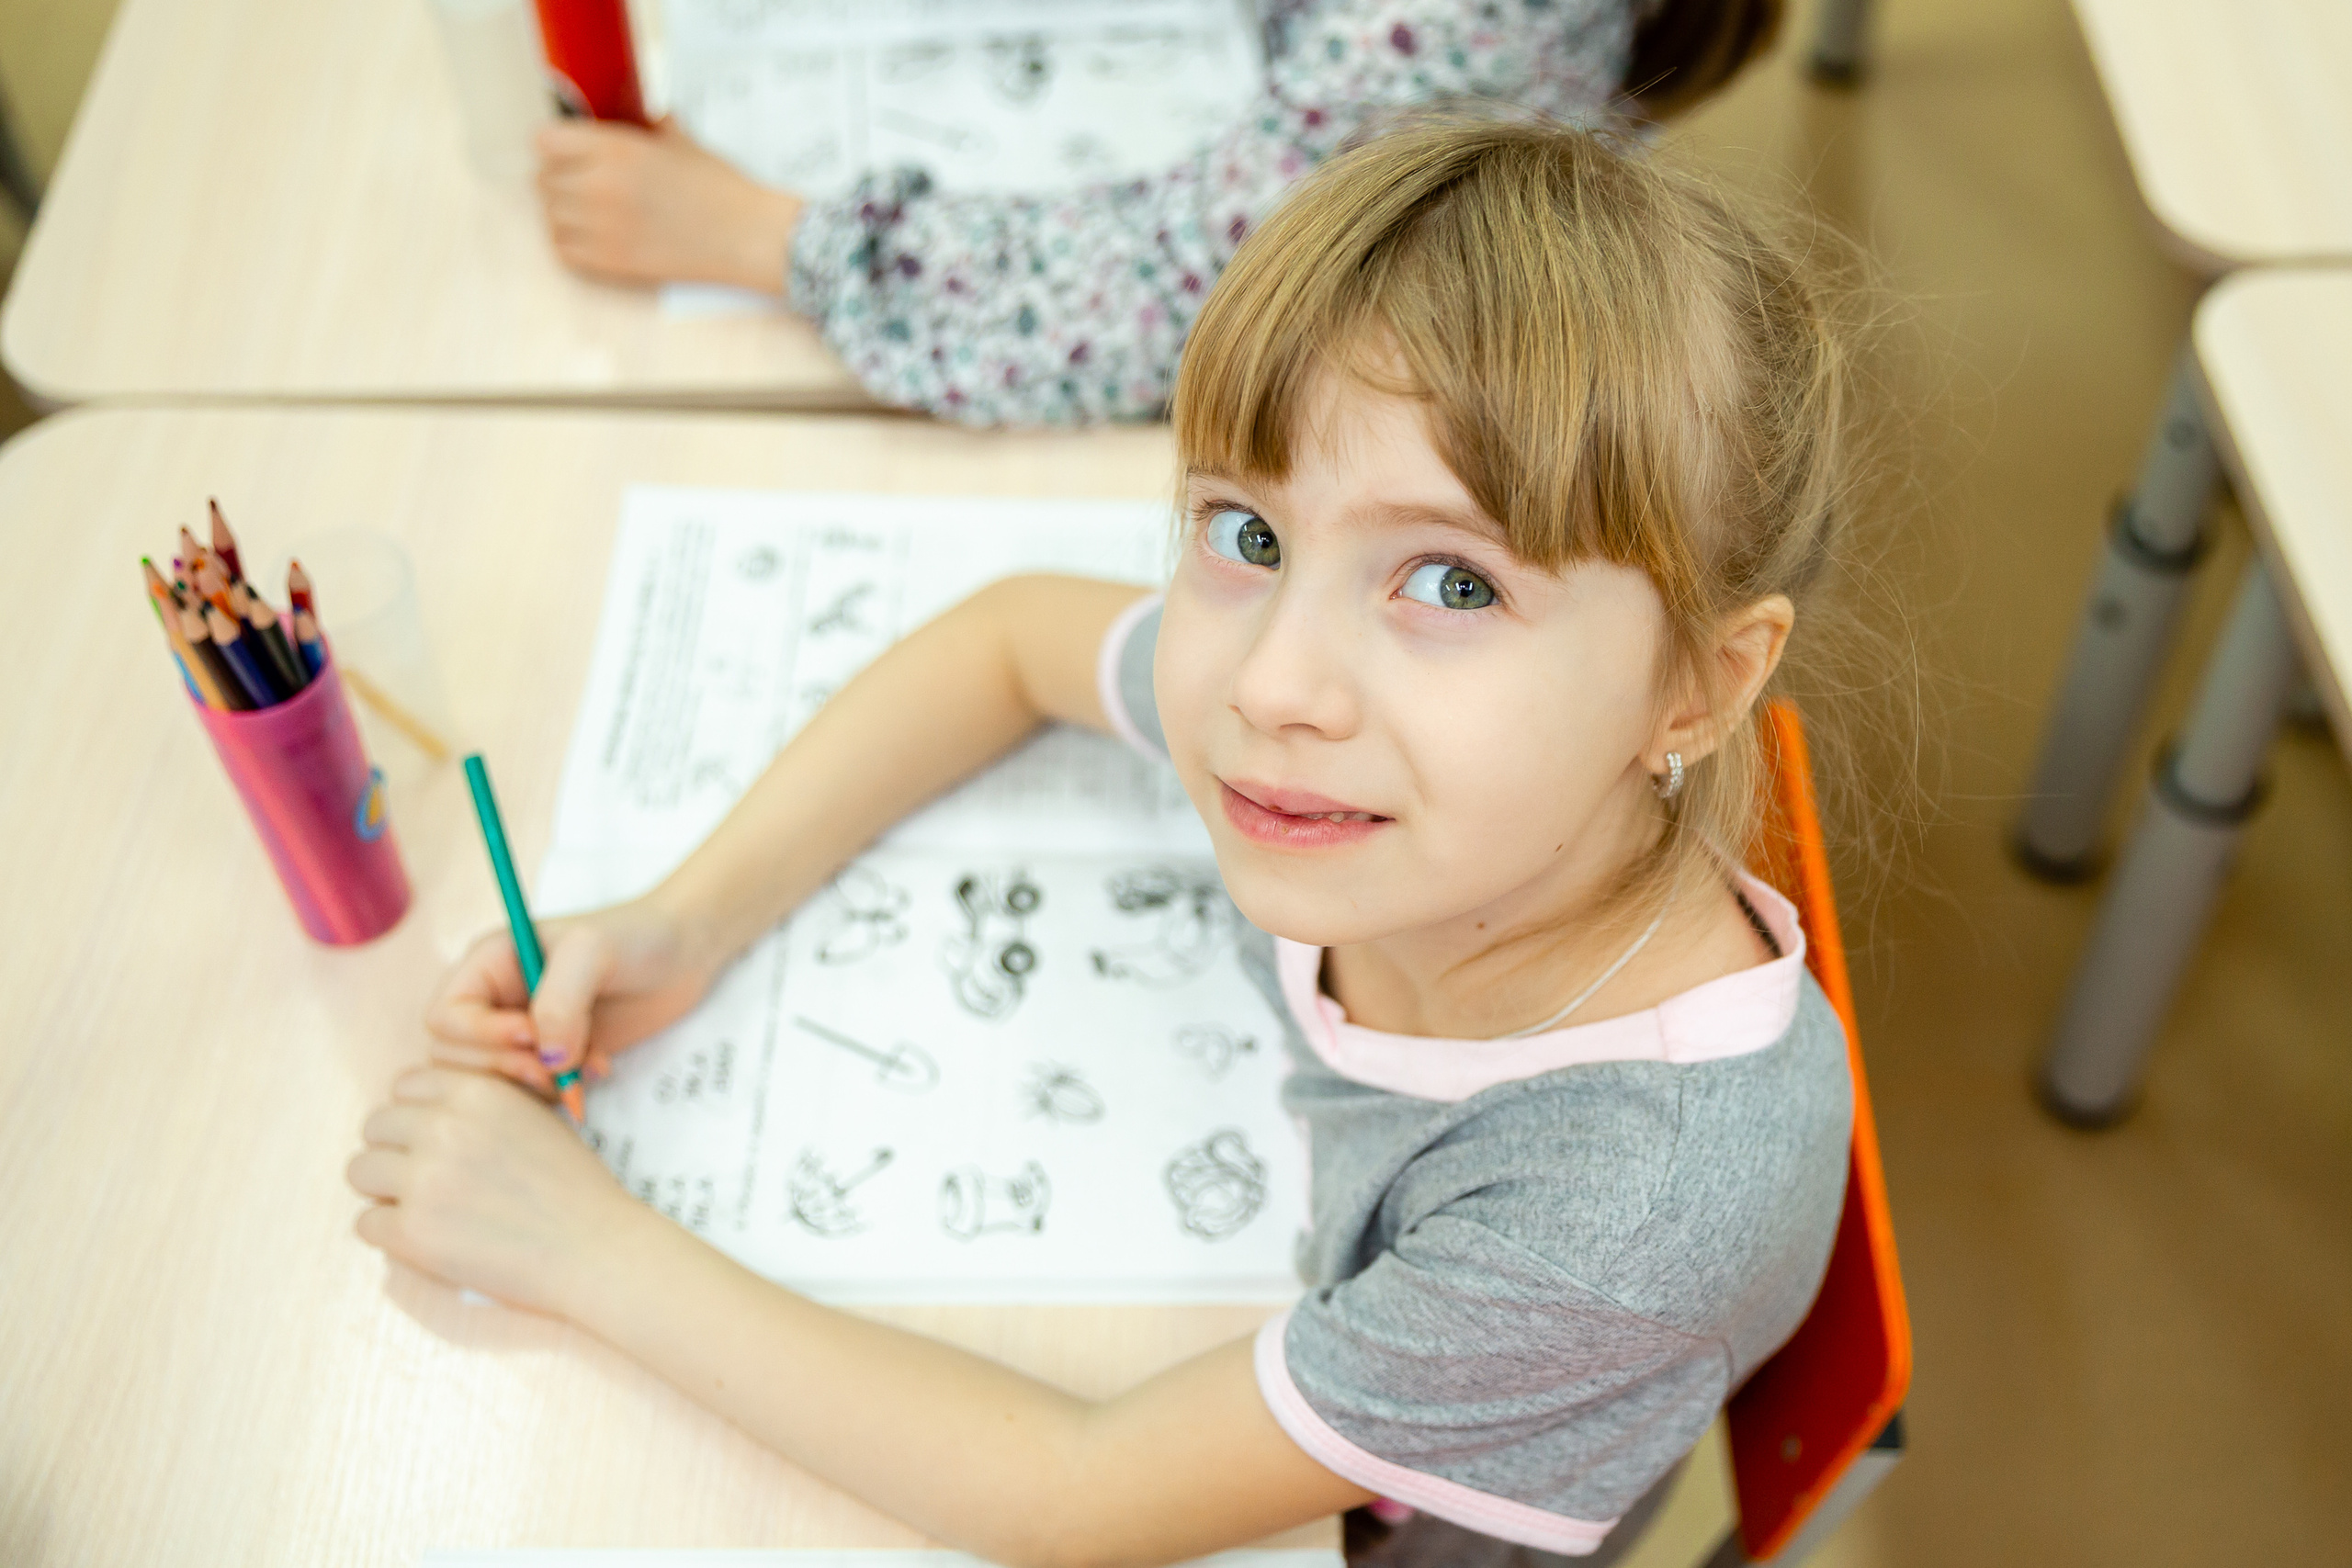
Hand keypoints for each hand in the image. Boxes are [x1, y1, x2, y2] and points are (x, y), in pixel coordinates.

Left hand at [347, 1067, 643, 1314]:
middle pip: (374, 1126)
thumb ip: (479, 1106)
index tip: (431, 1138)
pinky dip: (390, 1234)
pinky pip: (365, 1224)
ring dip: (383, 1190)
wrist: (595, 1247)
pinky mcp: (412, 1232)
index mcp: (476, 1092)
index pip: (405, 1086)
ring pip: (359, 1171)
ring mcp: (423, 1180)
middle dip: (394, 1150)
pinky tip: (426, 1239)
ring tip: (419, 1208)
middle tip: (424, 1177)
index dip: (415, 1113)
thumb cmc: (573, 1187)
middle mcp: (443, 1128)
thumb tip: (425, 1113)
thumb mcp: (534, 1117)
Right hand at [425, 898, 722, 1095]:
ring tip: (582, 1069)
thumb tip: (545, 1058)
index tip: (530, 1034)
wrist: (686, 954)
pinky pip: (532, 1094)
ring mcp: (523, 1035)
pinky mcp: (553, 1061)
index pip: (445, 1017)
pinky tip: (598, 1071)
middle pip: (456, 1060)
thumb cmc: (636, 935)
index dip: (479, 1035)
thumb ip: (561, 1000)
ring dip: (534, 1086)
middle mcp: (495, 1003)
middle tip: (555, 1067)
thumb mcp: (592, 950)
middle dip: (505, 1069)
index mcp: (487, 966)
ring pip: (491, 1083)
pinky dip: (561, 1093)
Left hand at [534, 117, 804, 291]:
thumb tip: (642, 120)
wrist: (747, 237)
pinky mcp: (610, 262)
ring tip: (586, 209)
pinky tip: (590, 234)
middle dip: (557, 177)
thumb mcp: (683, 143)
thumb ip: (650, 127)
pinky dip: (569, 240)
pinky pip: (562, 249)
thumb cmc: (721, 189)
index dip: (555, 143)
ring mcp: (602, 228)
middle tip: (580, 180)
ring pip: (549, 215)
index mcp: (617, 149)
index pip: (545, 141)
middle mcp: (600, 186)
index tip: (567, 149)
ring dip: (562, 210)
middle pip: (542, 179)